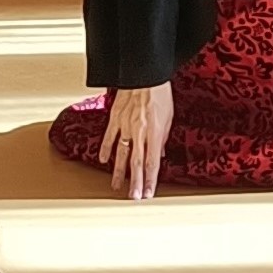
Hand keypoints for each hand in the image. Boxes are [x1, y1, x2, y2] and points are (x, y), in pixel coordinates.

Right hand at [98, 83, 173, 201]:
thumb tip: (159, 156)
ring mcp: (125, 126)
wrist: (144, 74)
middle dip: (136, 182)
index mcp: (154, 132)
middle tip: (134, 197)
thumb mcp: (168, 117)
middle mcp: (138, 132)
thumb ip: (162, 138)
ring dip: (119, 172)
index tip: (149, 194)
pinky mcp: (115, 118)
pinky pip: (109, 136)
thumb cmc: (159, 93)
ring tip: (116, 186)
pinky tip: (104, 160)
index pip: (153, 162)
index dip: (151, 180)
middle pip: (137, 163)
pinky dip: (106, 148)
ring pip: (121, 153)